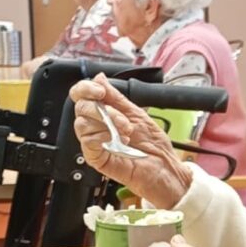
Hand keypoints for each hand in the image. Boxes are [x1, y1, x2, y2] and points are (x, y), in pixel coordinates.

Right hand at [70, 76, 192, 208]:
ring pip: (82, 123)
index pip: (82, 96)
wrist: (165, 168)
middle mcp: (96, 127)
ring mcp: (95, 143)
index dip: (86, 89)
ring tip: (126, 132)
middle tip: (123, 119)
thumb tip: (99, 78)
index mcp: (104, 114)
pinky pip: (87, 142)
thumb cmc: (154, 145)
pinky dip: (102, 137)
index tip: (100, 90)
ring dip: (108, 123)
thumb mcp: (136, 113)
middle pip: (80, 107)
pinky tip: (117, 141)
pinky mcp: (96, 158)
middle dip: (103, 108)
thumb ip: (115, 97)